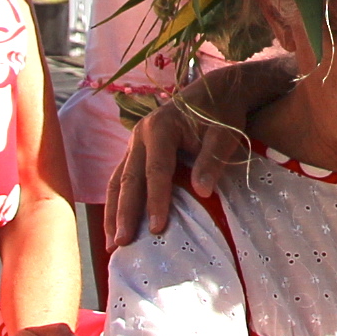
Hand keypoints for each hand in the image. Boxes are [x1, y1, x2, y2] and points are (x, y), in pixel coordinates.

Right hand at [104, 51, 298, 252]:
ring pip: (118, 181)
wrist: (215, 91)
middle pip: (129, 178)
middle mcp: (140, 134)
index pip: (156, 171)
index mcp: (161, 127)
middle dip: (124, 213)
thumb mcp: (224, 133)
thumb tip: (202, 191)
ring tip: (111, 244)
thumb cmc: (222, 113)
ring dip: (113, 213)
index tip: (158, 229)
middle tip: (121, 244)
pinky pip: (121, 179)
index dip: (156, 201)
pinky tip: (116, 226)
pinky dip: (117, 203)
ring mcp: (135, 143)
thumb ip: (212, 159)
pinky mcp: (136, 151)